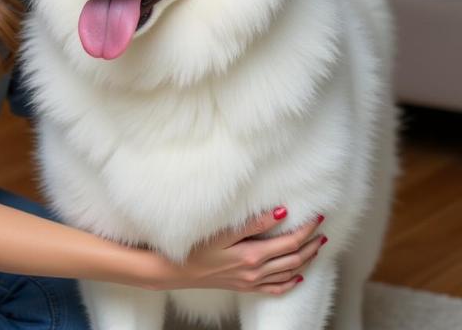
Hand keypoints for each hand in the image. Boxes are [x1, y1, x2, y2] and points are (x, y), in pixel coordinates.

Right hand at [140, 209, 325, 294]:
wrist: (177, 271)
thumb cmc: (197, 247)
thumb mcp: (223, 231)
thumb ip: (254, 222)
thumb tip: (281, 212)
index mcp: (253, 255)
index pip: (290, 242)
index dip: (306, 230)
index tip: (317, 217)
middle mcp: (256, 271)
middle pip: (294, 258)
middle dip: (311, 244)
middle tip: (322, 230)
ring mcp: (252, 281)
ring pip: (289, 272)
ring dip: (306, 259)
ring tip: (316, 247)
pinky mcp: (245, 286)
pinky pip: (275, 288)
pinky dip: (290, 282)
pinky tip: (297, 276)